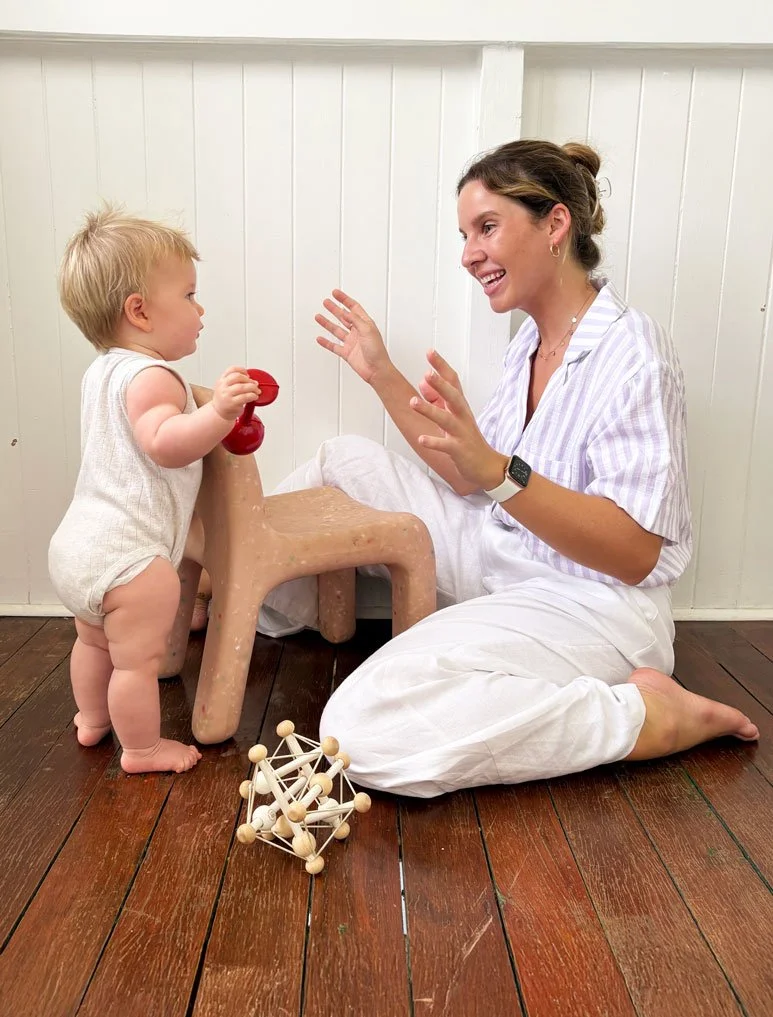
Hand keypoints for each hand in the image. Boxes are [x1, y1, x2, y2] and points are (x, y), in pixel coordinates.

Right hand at [212, 367, 259, 421]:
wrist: (220, 413)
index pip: (231, 369)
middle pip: (237, 377)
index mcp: (221, 380)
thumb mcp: (226, 388)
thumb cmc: (225, 400)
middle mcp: (223, 386)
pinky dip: (252, 395)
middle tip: (255, 384)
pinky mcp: (232, 404)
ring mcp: (227, 395)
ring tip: (257, 391)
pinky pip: (245, 397)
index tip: (248, 375)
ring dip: (253, 388)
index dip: (242, 370)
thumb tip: (252, 380)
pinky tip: (254, 397)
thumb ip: (235, 382)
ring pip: (242, 387)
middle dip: (249, 380)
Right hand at [315, 289, 390, 383]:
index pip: (354, 307)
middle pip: (343, 317)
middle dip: (334, 309)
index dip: (344, 299)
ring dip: (327, 323)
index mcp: (365, 324)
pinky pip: (334, 346)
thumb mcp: (367, 330)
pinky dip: (326, 342)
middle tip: (326, 302)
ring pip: (336, 330)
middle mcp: (358, 332)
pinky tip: (319, 338)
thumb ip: (355, 320)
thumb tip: (346, 312)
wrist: (377, 370)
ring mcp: (351, 342)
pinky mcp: (347, 353)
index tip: (335, 293)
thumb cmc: (377, 351)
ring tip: (318, 316)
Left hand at [411, 350, 506, 489]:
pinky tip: (421, 439)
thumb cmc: (467, 439)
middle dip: (440, 384)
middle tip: (427, 373)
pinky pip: (445, 445)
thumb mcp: (453, 416)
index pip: (452, 381)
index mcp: (460, 407)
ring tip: (413, 402)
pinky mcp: (459, 450)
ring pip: (446, 419)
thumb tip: (423, 381)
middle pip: (453, 396)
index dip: (442, 366)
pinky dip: (434, 442)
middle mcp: (462, 416)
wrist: (486, 466)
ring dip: (429, 410)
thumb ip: (437, 398)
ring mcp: (461, 433)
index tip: (430, 351)